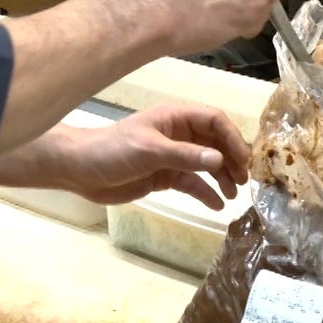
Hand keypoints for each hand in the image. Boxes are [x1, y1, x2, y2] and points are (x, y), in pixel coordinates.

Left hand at [58, 104, 250, 209]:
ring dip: (221, 177)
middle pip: (215, 142)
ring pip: (206, 164)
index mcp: (175, 118)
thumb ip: (185, 155)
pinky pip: (192, 182)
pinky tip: (216, 205)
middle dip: (231, 159)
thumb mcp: (149, 151)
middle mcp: (178, 134)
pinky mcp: (164, 176)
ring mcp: (172, 156)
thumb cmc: (112, 151)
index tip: (243, 160)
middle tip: (243, 181)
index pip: (214, 120)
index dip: (232, 137)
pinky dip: (205, 192)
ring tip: (233, 195)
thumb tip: (220, 159)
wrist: (79, 171)